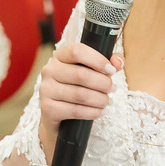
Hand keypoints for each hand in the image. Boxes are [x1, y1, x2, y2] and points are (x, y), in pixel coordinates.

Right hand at [38, 43, 122, 160]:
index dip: (97, 60)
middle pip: (81, 74)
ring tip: (107, 101)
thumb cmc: (77, 88)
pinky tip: (99, 112)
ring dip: (100, 99)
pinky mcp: (47, 108)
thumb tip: (118, 62)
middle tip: (112, 89)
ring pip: (80, 94)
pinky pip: (75, 111)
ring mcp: (46, 90)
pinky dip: (92, 112)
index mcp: (59, 57)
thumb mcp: (91, 72)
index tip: (111, 70)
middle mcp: (49, 71)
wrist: (57, 114)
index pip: (77, 51)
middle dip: (103, 83)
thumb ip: (107, 64)